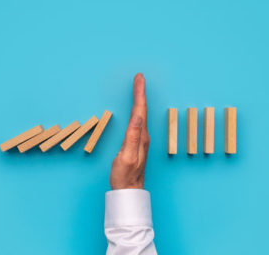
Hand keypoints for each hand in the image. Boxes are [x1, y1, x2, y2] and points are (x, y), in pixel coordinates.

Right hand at [110, 73, 149, 189]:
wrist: (128, 190)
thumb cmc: (125, 175)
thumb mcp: (127, 156)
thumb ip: (132, 136)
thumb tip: (138, 116)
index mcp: (141, 136)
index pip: (140, 110)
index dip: (139, 93)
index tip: (139, 78)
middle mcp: (143, 136)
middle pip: (142, 109)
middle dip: (140, 92)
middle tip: (139, 78)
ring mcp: (141, 140)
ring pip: (140, 114)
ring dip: (139, 100)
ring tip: (138, 88)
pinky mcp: (137, 143)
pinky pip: (138, 121)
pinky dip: (136, 110)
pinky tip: (135, 110)